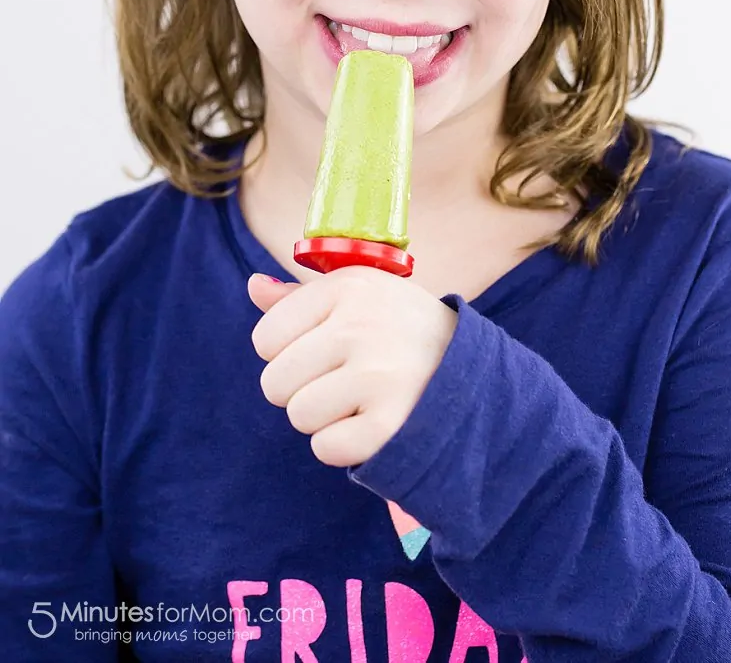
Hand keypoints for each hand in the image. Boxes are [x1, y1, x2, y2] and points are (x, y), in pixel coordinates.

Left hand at [248, 267, 457, 467]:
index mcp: (346, 287)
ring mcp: (377, 376)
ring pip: (298, 416)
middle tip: (341, 379)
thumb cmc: (400, 330)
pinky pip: (326, 448)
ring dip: (323, 418)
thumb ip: (301, 297)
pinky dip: (344, 445)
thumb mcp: (359, 296)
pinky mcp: (390, 424)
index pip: (266, 338)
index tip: (323, 349)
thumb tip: (253, 285)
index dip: (286, 351)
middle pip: (275, 382)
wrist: (473, 371)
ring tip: (359, 399)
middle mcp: (360, 326)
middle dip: (300, 389)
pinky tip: (373, 421)